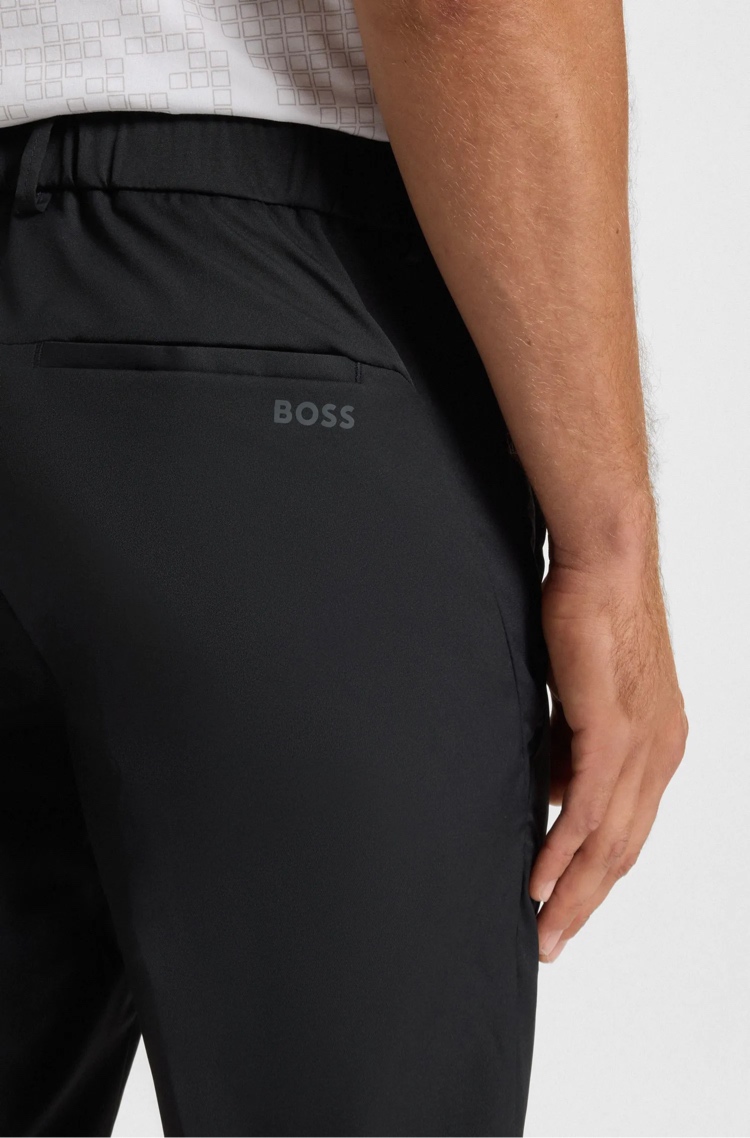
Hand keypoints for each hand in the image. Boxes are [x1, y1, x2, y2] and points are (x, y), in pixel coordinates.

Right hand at [529, 538, 687, 962]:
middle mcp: (660, 755)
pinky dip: (561, 851)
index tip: (567, 907)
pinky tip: (539, 881)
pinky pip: (586, 810)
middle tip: (553, 942)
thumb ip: (572, 749)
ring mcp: (642, 747)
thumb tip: (553, 794)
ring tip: (544, 930)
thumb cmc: (592, 615)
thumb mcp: (581, 697)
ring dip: (573, 892)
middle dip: (586, 902)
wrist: (606, 565)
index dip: (598, 875)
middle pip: (623, 849)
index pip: (629, 828)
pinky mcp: (612, 732)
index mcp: (657, 746)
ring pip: (608, 841)